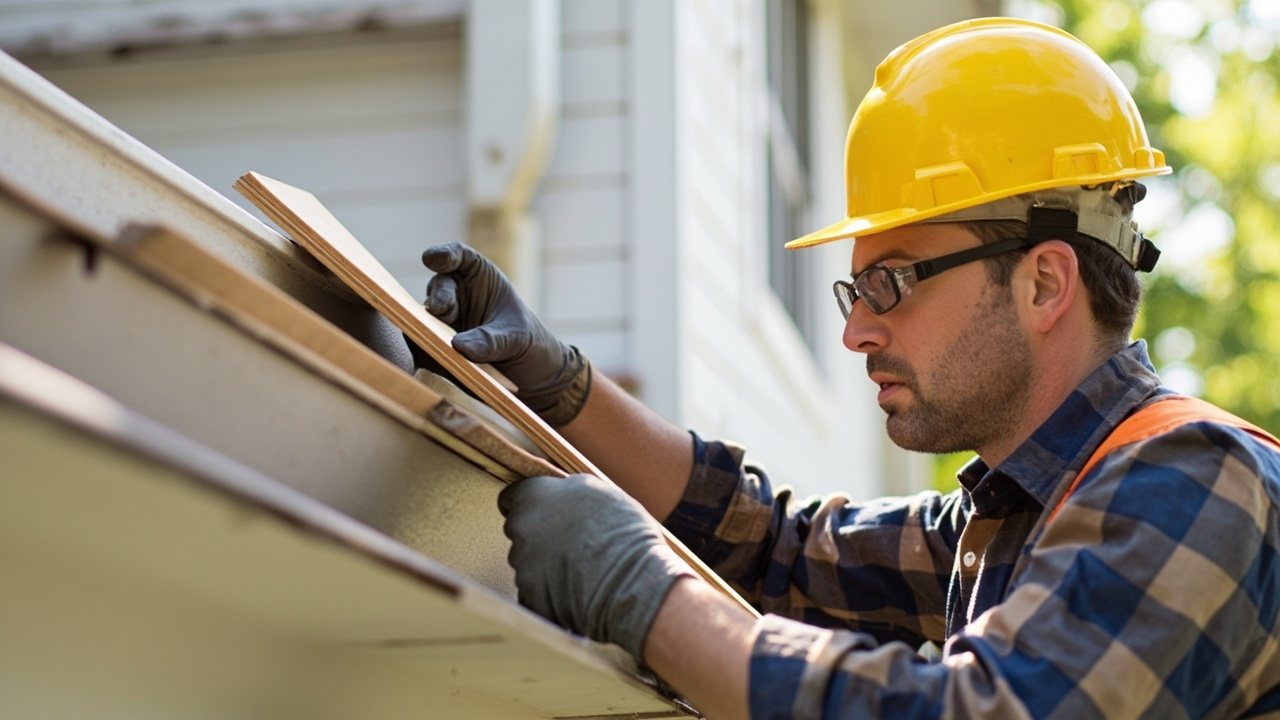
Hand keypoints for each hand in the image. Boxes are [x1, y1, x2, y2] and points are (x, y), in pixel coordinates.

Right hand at [418, 243, 589, 424]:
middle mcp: (455, 294)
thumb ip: (491, 339)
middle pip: (439, 288)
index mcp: (478, 277)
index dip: (444, 254)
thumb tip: (458, 345)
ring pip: (424, 316)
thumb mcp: (516, 338)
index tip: (432, 259)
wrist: (526, 374)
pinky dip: (422, 351)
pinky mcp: (433, 347)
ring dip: (426, 325)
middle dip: (439, 297)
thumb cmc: (524, 342)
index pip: (458, 257)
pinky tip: (430, 359)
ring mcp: (441, 321)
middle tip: (440, 309)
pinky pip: (421, 347)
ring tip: (437, 339)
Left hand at [498, 474, 694, 662]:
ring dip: (545, 567)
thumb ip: (571, 491)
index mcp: (536, 497)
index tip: (540, 512)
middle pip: (520, 531)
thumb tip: (564, 494)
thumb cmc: (624, 532)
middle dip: (538, 537)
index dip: (527, 505)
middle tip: (570, 544)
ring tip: (581, 572)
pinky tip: (577, 595)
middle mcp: (522, 528)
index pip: (512, 497)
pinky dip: (550, 596)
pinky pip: (535, 594)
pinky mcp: (529, 597)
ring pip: (527, 564)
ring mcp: (522, 565)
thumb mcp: (600, 491)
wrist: (630, 582)